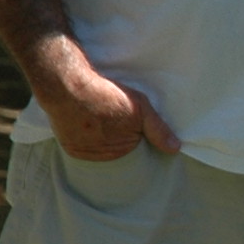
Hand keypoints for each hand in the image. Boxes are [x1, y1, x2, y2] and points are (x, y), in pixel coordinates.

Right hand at [37, 51, 175, 162]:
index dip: (133, 130)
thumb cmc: (106, 95)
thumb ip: (158, 129)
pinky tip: (84, 118)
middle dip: (115, 133)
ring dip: (98, 133)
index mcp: (122, 150)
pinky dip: (82, 133)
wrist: (67, 86)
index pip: (134, 145)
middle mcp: (102, 156)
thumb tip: (175, 149)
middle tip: (110, 113)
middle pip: (115, 147)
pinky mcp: (68, 146)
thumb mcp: (140, 108)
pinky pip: (80, 143)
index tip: (128, 118)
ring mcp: (84, 152)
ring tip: (97, 114)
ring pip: (97, 145)